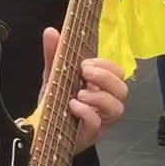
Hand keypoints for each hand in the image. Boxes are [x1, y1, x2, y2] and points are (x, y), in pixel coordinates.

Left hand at [39, 28, 126, 152]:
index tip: (85, 63)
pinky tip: (73, 106)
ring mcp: (101, 120)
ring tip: (78, 94)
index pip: (117, 72)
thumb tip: (51, 31)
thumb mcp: (54, 76)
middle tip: (85, 73)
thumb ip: (54, 54)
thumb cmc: (55, 102)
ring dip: (99, 97)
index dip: (106, 66)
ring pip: (117, 108)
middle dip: (105, 78)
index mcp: (100, 85)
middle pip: (122, 89)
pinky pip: (97, 123)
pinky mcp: (91, 134)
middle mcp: (105, 102)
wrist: (42, 130)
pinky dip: (87, 112)